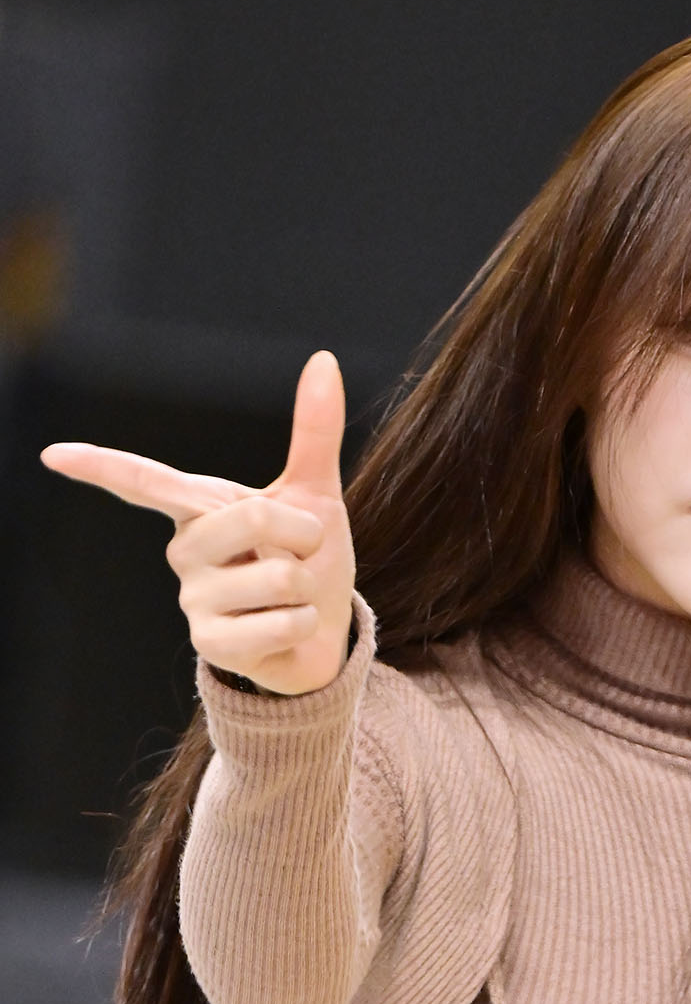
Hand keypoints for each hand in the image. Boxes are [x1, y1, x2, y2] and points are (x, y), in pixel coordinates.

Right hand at [41, 351, 355, 694]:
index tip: (54, 456)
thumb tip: (323, 360)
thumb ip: (313, 431)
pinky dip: (305, 621)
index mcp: (200, 507)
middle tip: (302, 554)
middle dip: (306, 534)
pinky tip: (287, 628)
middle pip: (254, 516)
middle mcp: (185, 550)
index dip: (102, 466)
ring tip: (290, 596)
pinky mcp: (211, 644)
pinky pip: (281, 622)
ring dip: (309, 586)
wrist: (322, 634)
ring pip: (279, 576)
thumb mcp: (314, 494)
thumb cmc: (308, 560)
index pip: (146, 481)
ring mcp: (193, 600)